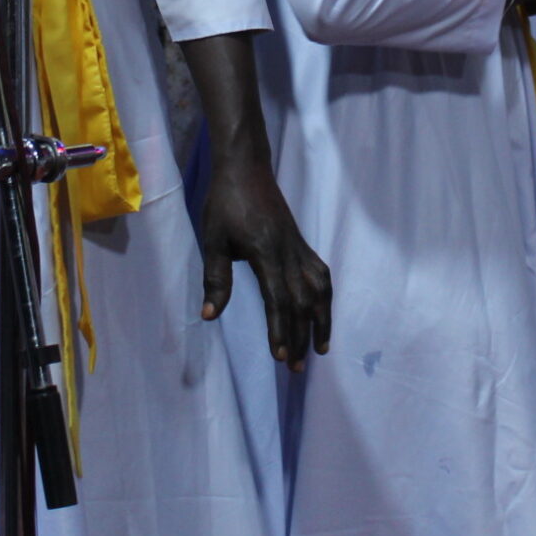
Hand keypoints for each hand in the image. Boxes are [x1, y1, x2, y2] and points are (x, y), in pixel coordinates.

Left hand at [199, 152, 332, 371]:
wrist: (245, 166)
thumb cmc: (224, 202)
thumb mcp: (213, 239)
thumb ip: (216, 278)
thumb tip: (210, 315)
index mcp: (265, 252)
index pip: (278, 299)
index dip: (281, 329)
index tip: (281, 357)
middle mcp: (288, 252)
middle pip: (302, 301)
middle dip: (300, 337)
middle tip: (296, 369)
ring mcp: (298, 246)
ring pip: (319, 289)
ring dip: (321, 320)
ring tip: (319, 349)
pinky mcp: (301, 242)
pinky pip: (321, 273)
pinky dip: (325, 296)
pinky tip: (322, 312)